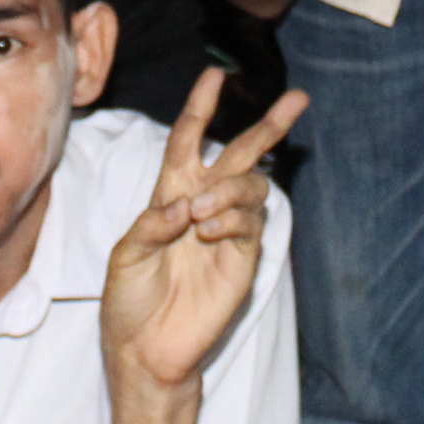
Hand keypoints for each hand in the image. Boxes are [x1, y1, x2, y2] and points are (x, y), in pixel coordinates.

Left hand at [102, 70, 303, 392]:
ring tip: (202, 212)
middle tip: (298, 99)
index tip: (214, 75)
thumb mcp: (126, 256)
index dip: (201, 108)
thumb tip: (188, 204)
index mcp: (170, 195)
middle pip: (242, 155)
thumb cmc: (128, 299)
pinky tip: (209, 231)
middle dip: (270, 126)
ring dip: (229, 189)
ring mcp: (227, 232)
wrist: (144, 348)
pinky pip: (251, 225)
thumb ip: (152, 224)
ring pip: (250, 187)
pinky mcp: (243, 260)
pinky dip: (232, 220)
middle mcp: (203, 206)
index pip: (188, 141)